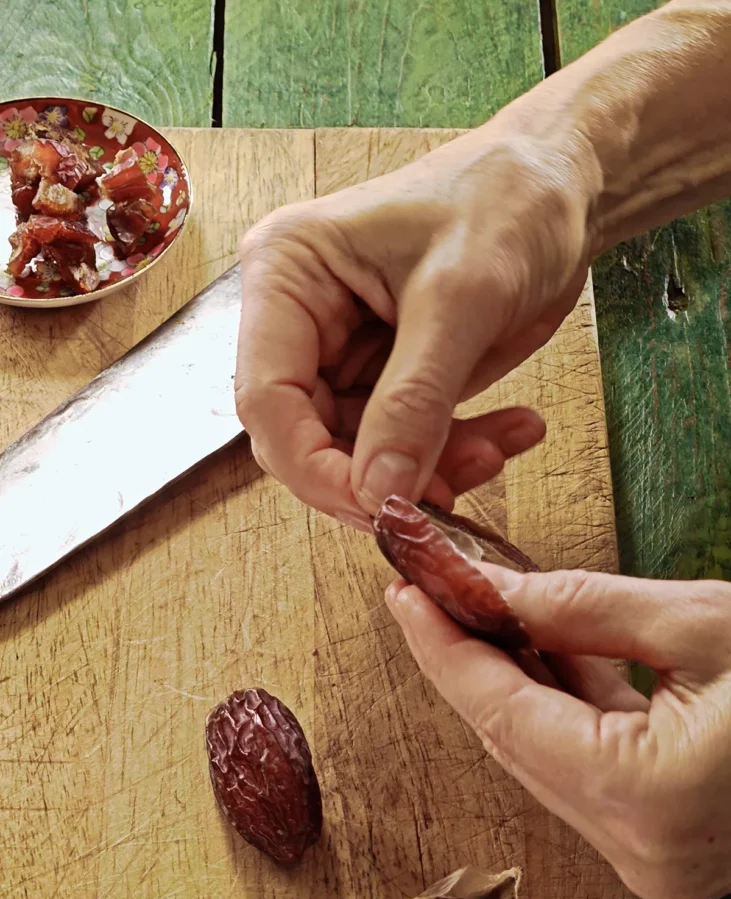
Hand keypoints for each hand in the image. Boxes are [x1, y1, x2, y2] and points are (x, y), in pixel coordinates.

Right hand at [235, 118, 594, 527]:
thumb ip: (416, 401)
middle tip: (445, 495)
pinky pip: (402, 443)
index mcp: (288, 275)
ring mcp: (342, 352)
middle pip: (305, 438)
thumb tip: (380, 492)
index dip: (314, 466)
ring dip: (428, 471)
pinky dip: (454, 455)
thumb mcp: (463, 299)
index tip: (379, 505)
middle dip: (377, 476)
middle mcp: (300, 320)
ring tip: (498, 449)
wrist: (560, 187)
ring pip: (358, 453)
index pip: (267, 398)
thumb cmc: (506, 201)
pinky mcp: (386, 376)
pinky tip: (510, 433)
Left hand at [385, 566, 730, 898]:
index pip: (505, 714)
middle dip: (466, 659)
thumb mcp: (703, 622)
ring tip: (471, 611)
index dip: (444, 649)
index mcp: (646, 798)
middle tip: (428, 593)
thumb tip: (494, 591)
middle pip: (512, 738)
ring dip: (506, 680)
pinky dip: (554, 707)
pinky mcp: (662, 841)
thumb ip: (585, 610)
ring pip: (541, 754)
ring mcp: (652, 855)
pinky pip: (582, 765)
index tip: (405, 595)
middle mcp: (639, 848)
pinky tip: (533, 650)